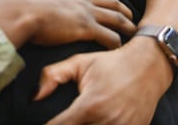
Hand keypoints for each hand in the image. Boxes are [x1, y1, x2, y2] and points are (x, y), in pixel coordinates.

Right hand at [0, 0, 135, 48]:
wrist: (18, 10)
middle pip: (109, 0)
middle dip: (121, 8)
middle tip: (128, 15)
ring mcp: (85, 11)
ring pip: (115, 17)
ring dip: (126, 24)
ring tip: (132, 31)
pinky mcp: (86, 29)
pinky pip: (109, 36)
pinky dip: (117, 42)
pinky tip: (119, 48)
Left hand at [35, 38, 172, 124]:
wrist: (147, 67)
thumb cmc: (109, 64)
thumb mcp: (79, 62)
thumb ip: (53, 75)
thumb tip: (34, 95)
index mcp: (91, 105)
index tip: (40, 122)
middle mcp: (107, 120)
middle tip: (60, 120)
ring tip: (75, 119)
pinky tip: (92, 121)